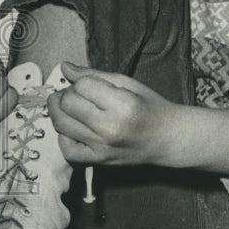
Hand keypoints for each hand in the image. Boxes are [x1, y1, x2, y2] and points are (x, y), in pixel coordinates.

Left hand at [47, 62, 178, 165]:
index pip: (82, 85)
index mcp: (121, 104)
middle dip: (68, 94)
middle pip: (66, 104)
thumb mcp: (127, 83)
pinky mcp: (97, 162)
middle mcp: (109, 128)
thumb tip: (64, 67)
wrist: (167, 139)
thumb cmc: (151, 107)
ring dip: (62, 112)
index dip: (82, 82)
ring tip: (75, 109)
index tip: (90, 85)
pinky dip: (64, 137)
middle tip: (79, 95)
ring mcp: (101, 147)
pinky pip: (67, 149)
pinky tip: (74, 129)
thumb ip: (94, 75)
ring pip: (61, 124)